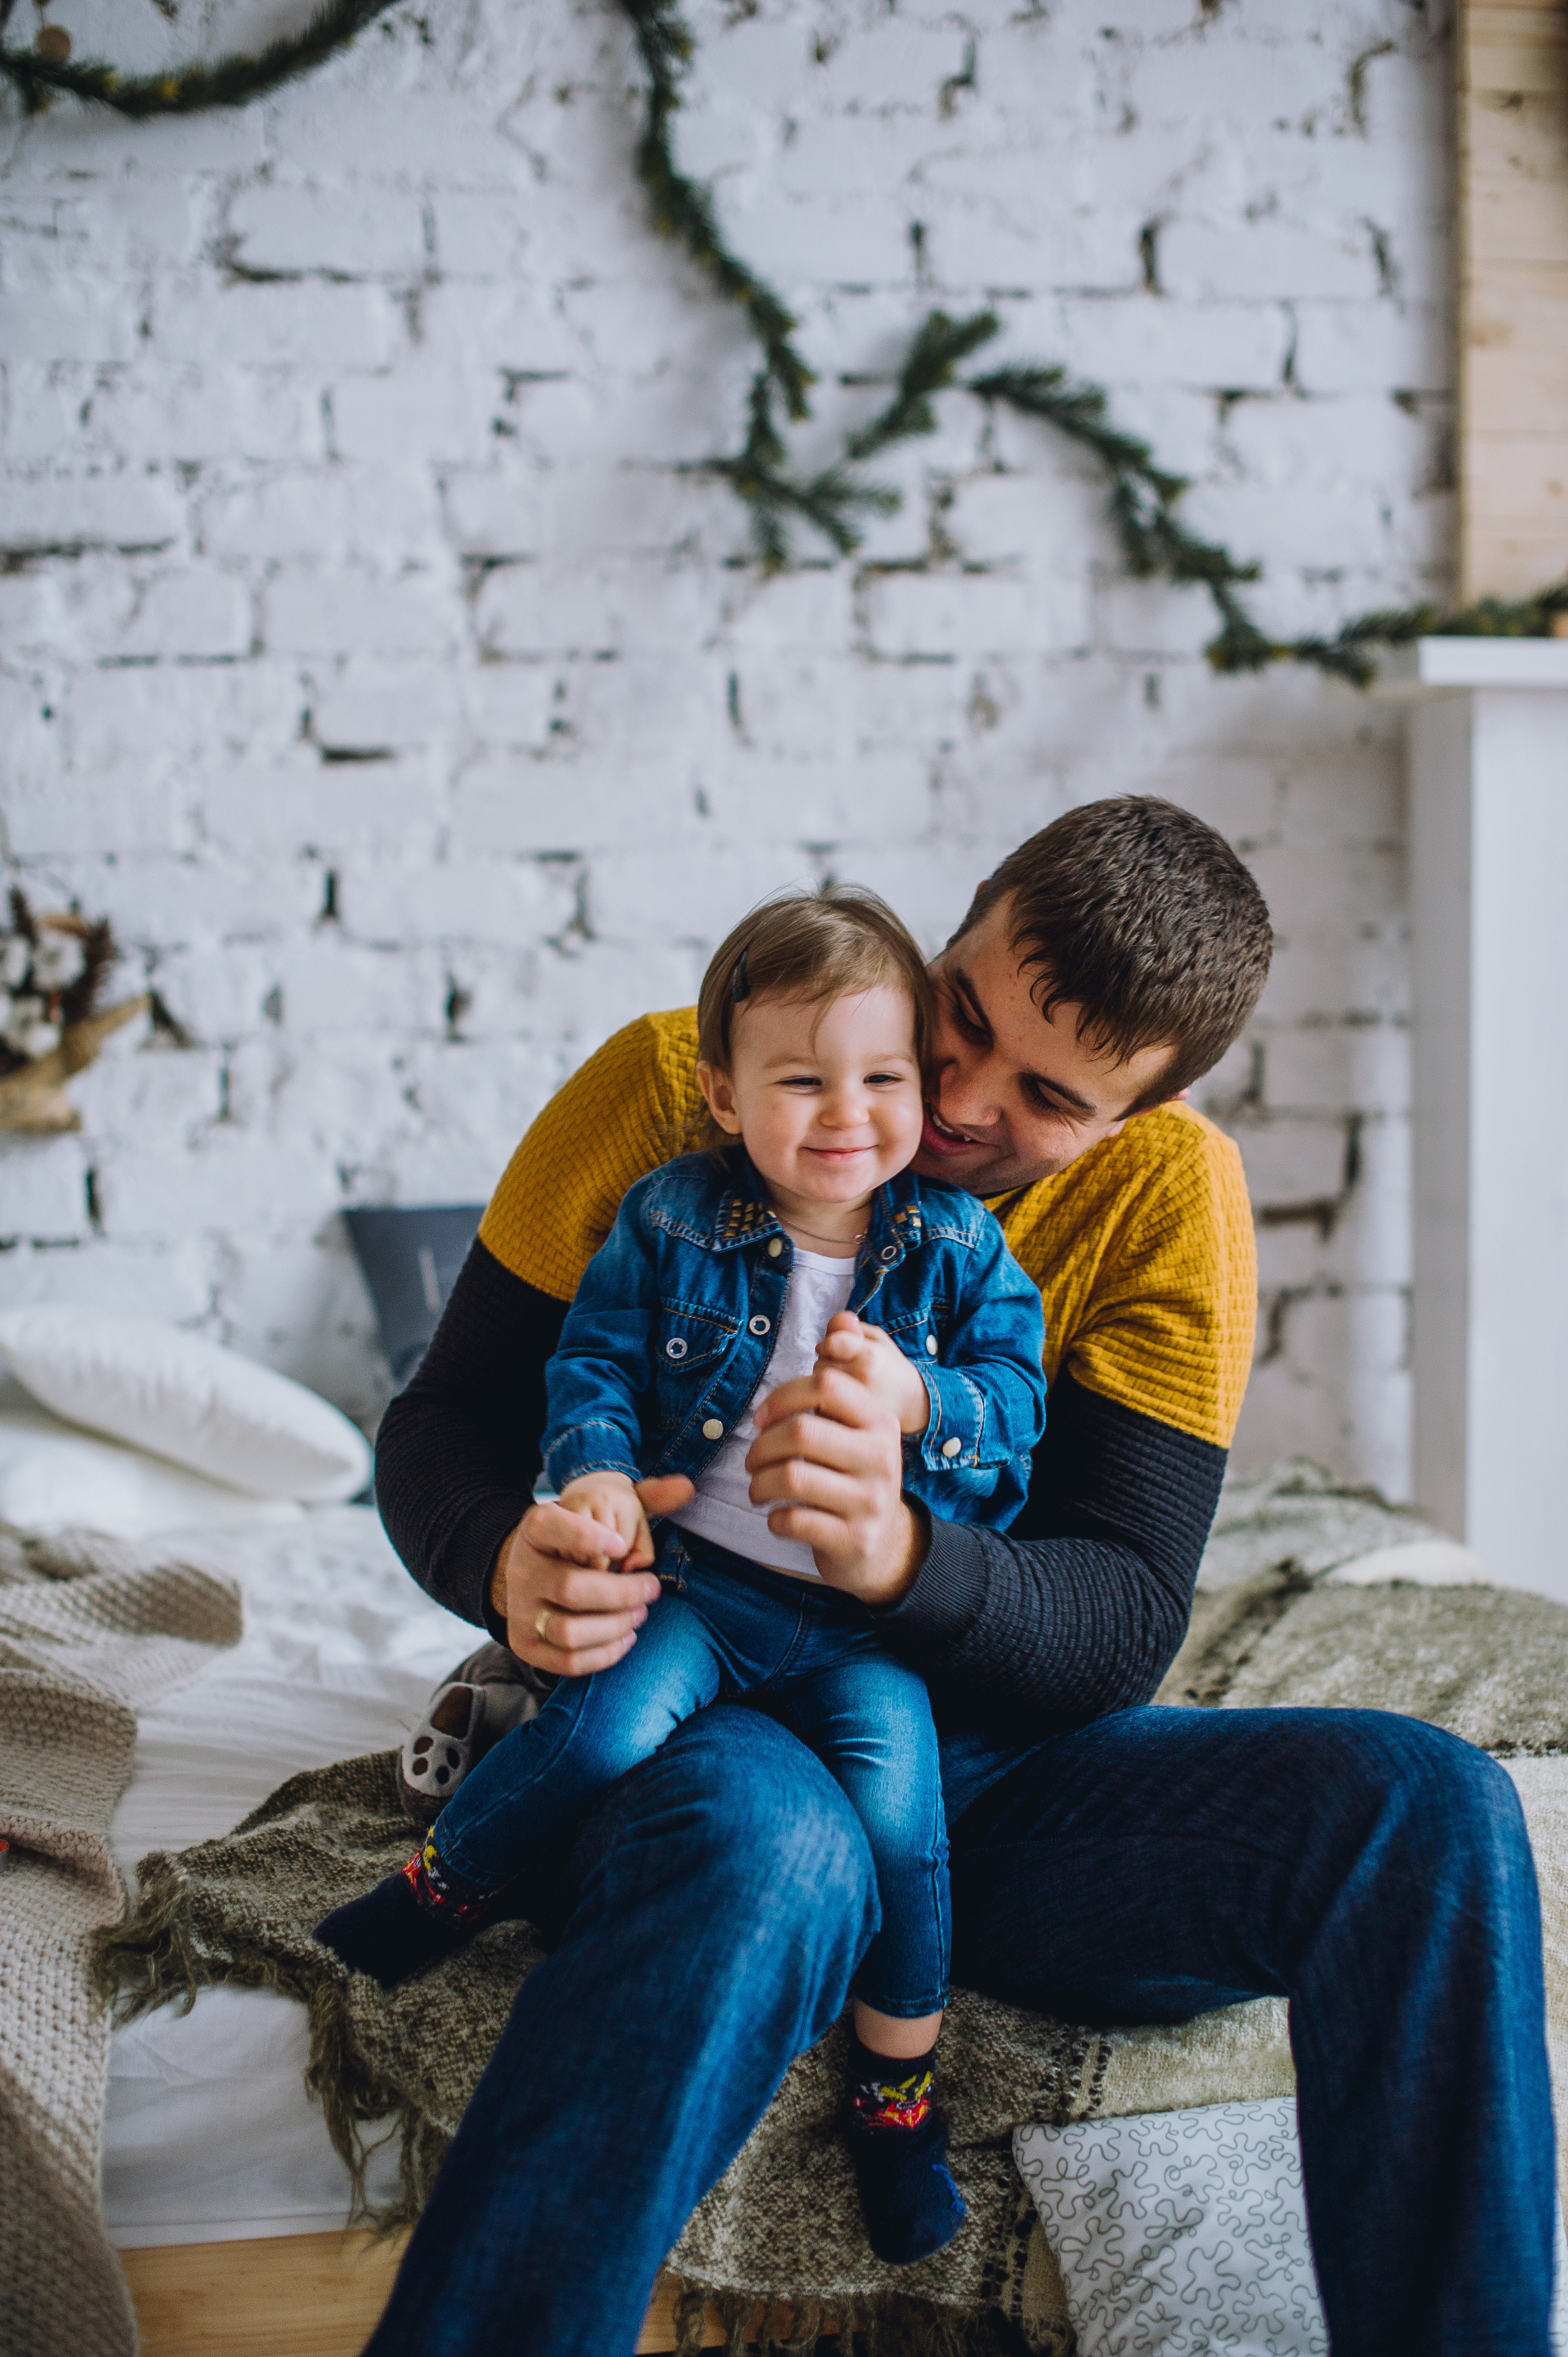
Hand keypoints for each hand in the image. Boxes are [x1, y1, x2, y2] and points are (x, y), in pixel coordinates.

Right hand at [488, 1474, 693, 1677]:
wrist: (536, 1573)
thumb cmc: (585, 1542)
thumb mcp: (608, 1511)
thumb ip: (648, 1498)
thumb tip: (686, 1487)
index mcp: (537, 1528)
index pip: (551, 1526)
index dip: (586, 1536)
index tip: (620, 1544)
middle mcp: (522, 1568)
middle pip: (571, 1588)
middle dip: (622, 1593)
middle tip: (650, 1589)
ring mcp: (520, 1610)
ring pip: (569, 1631)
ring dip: (615, 1626)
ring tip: (638, 1614)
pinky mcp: (525, 1644)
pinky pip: (566, 1661)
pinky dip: (604, 1654)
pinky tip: (625, 1637)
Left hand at [747, 1363, 927, 1605]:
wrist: (884, 1544)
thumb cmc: (852, 1479)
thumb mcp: (855, 1437)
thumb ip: (828, 1403)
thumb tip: (783, 1383)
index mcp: (880, 1421)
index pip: (827, 1384)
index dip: (782, 1396)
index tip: (761, 1419)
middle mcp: (881, 1457)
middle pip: (801, 1431)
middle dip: (761, 1447)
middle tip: (751, 1461)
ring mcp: (871, 1501)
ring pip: (791, 1478)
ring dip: (760, 1484)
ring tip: (758, 1489)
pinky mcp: (855, 1539)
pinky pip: (793, 1520)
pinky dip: (774, 1519)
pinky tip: (778, 1517)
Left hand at [814, 1310, 928, 1433]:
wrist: (910, 1405)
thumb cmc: (890, 1368)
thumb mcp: (878, 1340)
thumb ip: (854, 1327)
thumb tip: (834, 1323)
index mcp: (871, 1357)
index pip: (832, 1342)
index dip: (830, 1344)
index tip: (836, 1348)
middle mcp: (861, 1381)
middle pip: (821, 1364)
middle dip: (826, 1363)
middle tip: (847, 1369)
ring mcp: (853, 1405)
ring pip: (818, 1386)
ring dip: (824, 1382)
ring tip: (846, 1385)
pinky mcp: (844, 1421)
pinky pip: (819, 1406)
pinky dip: (824, 1402)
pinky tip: (842, 1401)